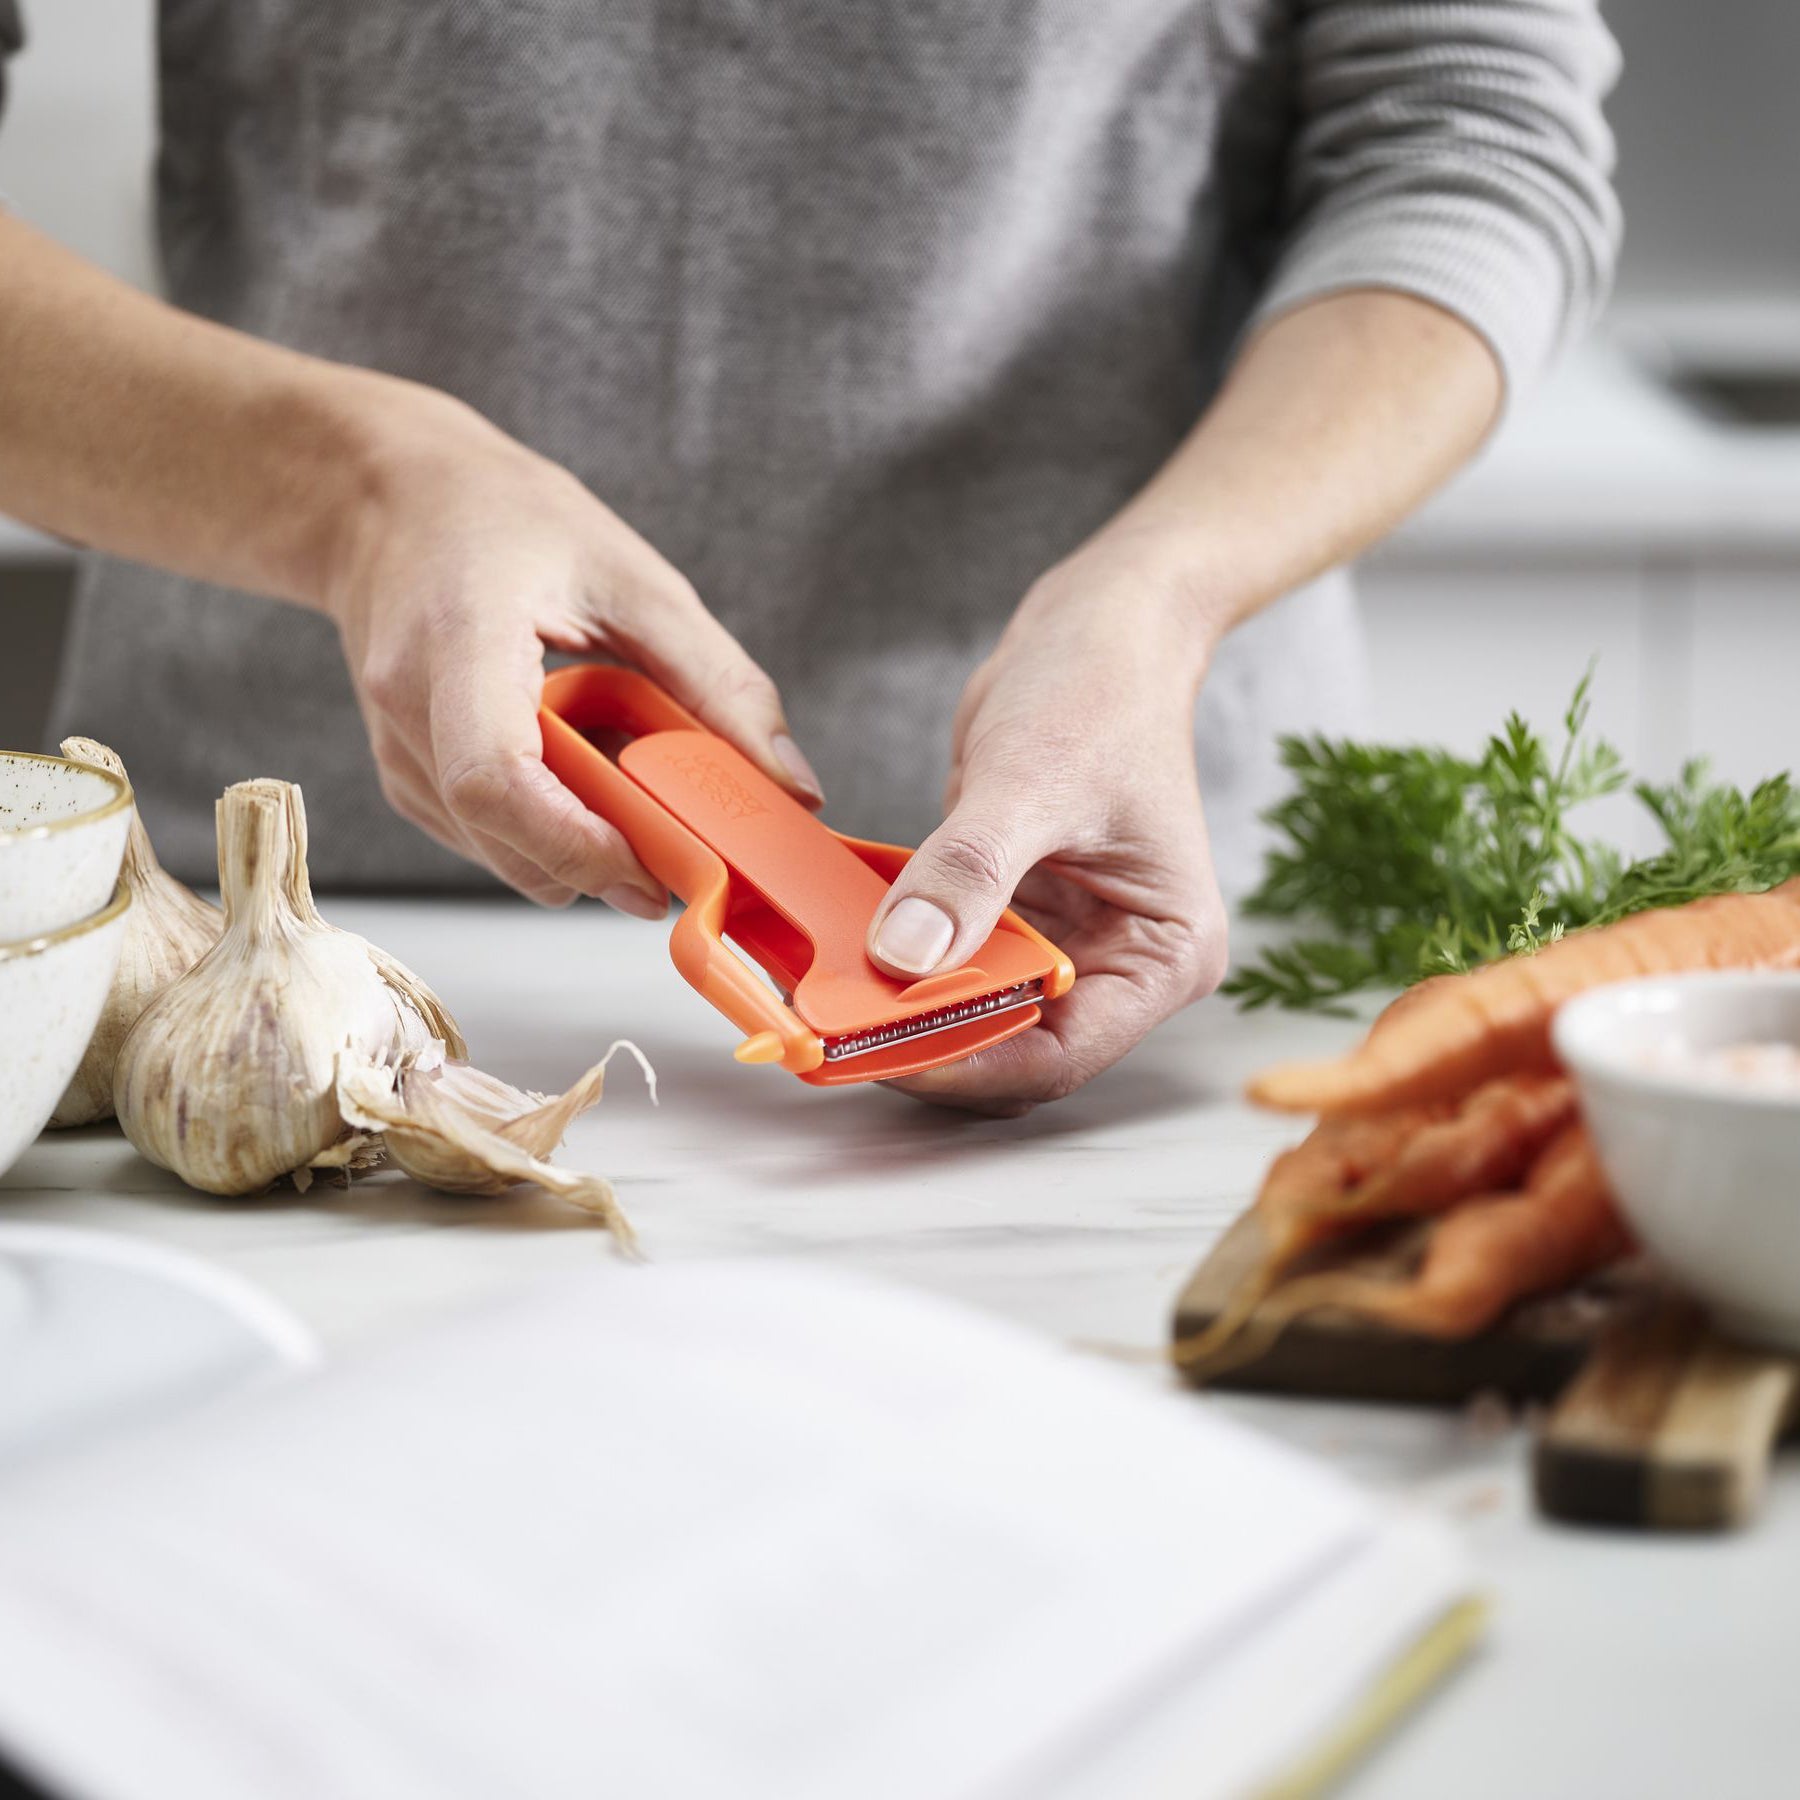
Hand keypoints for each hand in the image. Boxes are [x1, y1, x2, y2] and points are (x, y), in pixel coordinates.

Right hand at [321, 388, 821, 907]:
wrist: (390, 500)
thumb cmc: (510, 521)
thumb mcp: (639, 580)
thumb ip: (721, 684)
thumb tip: (795, 786)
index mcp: (462, 637)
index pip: (495, 777)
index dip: (575, 842)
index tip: (653, 868)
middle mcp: (409, 701)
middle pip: (499, 832)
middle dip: (598, 863)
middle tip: (680, 861)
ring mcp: (395, 745)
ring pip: (495, 851)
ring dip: (577, 850)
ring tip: (632, 792)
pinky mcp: (404, 772)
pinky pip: (484, 837)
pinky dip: (547, 833)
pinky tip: (584, 781)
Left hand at [867, 533, 1229, 1113]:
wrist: (1097, 634)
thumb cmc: (1099, 694)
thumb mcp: (1030, 781)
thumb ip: (968, 872)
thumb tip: (905, 957)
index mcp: (1165, 956)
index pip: (1062, 1055)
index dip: (970, 1065)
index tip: (881, 1052)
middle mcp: (1123, 967)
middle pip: (1016, 1052)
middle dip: (928, 1047)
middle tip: (833, 1034)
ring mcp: (1070, 948)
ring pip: (978, 1018)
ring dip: (906, 1014)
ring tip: (826, 1003)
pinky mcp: (1019, 920)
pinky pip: (954, 968)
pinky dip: (902, 968)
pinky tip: (841, 956)